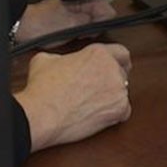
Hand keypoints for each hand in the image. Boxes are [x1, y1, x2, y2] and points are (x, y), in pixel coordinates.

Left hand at [15, 0, 117, 44]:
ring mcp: (76, 8)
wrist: (25, 27)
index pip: (107, 9)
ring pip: (93, 22)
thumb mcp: (71, 25)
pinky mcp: (71, 15)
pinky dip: (79, 31)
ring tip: (72, 33)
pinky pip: (83, 25)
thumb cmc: (43, 24)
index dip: (102, 22)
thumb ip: (91, 21)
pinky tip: (69, 34)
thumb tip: (106, 19)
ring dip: (86, 30)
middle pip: (101, 16)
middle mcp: (81, 0)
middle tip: (80, 32)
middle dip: (94, 27)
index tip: (91, 30)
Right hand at [15, 42, 131, 151]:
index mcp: (98, 53)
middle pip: (122, 73)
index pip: (121, 52)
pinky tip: (97, 114)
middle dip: (111, 80)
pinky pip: (124, 111)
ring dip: (111, 97)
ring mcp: (118, 90)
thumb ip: (61, 56)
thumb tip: (59, 61)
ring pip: (123, 92)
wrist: (42, 114)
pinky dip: (113, 114)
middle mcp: (111, 69)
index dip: (117, 60)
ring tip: (92, 103)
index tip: (115, 66)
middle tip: (97, 89)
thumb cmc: (43, 89)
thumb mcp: (46, 59)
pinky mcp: (118, 110)